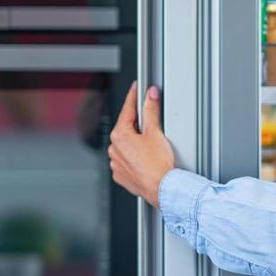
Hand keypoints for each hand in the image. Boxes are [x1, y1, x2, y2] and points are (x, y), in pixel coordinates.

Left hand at [109, 82, 174, 206]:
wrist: (161, 188)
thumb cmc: (158, 165)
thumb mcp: (155, 132)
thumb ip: (151, 110)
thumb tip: (150, 95)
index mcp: (119, 136)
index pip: (127, 110)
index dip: (134, 96)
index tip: (137, 87)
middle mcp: (114, 149)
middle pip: (127, 128)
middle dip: (138, 122)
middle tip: (152, 119)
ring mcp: (116, 163)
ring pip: (127, 145)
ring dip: (137, 141)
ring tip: (153, 145)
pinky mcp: (122, 175)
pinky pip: (127, 160)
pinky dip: (136, 156)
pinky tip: (148, 158)